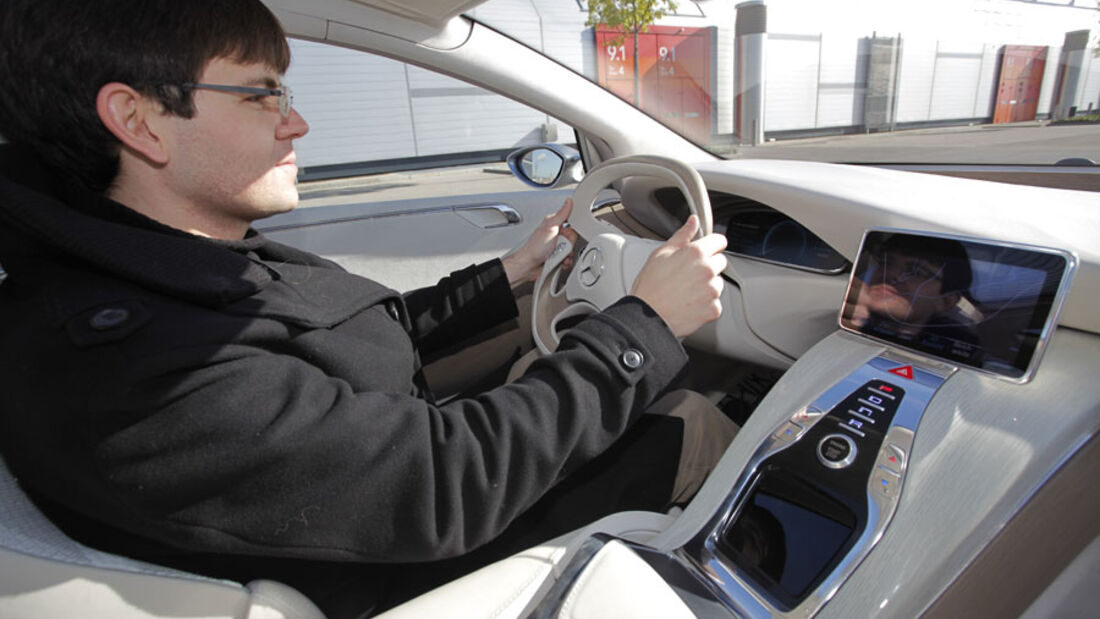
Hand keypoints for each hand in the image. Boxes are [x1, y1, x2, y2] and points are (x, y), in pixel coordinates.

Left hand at [502, 198, 576, 285]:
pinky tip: (559, 262)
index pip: (570, 224)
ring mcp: (556, 247)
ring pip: (570, 250)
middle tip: (560, 247)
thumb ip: (561, 214)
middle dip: (569, 246)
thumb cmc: (535, 247)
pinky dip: (566, 262)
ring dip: (567, 255)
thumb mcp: (550, 227)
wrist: (529, 265)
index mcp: (553, 225)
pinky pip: (568, 259)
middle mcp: (555, 236)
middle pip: (572, 239)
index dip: (572, 230)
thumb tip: (568, 201)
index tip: (568, 235)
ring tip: (558, 256)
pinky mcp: (557, 258)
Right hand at [630, 216, 727, 337]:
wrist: (646, 318)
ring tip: (686, 291)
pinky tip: (689, 304)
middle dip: (708, 265)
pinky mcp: (713, 309)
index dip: (711, 245)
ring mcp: (712, 290)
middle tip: (688, 274)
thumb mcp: (661, 254)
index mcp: (696, 253)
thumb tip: (693, 221)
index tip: (706, 250)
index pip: (719, 241)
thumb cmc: (649, 287)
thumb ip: (682, 236)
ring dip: (708, 286)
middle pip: (720, 262)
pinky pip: (715, 302)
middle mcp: (707, 270)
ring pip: (718, 283)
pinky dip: (706, 304)